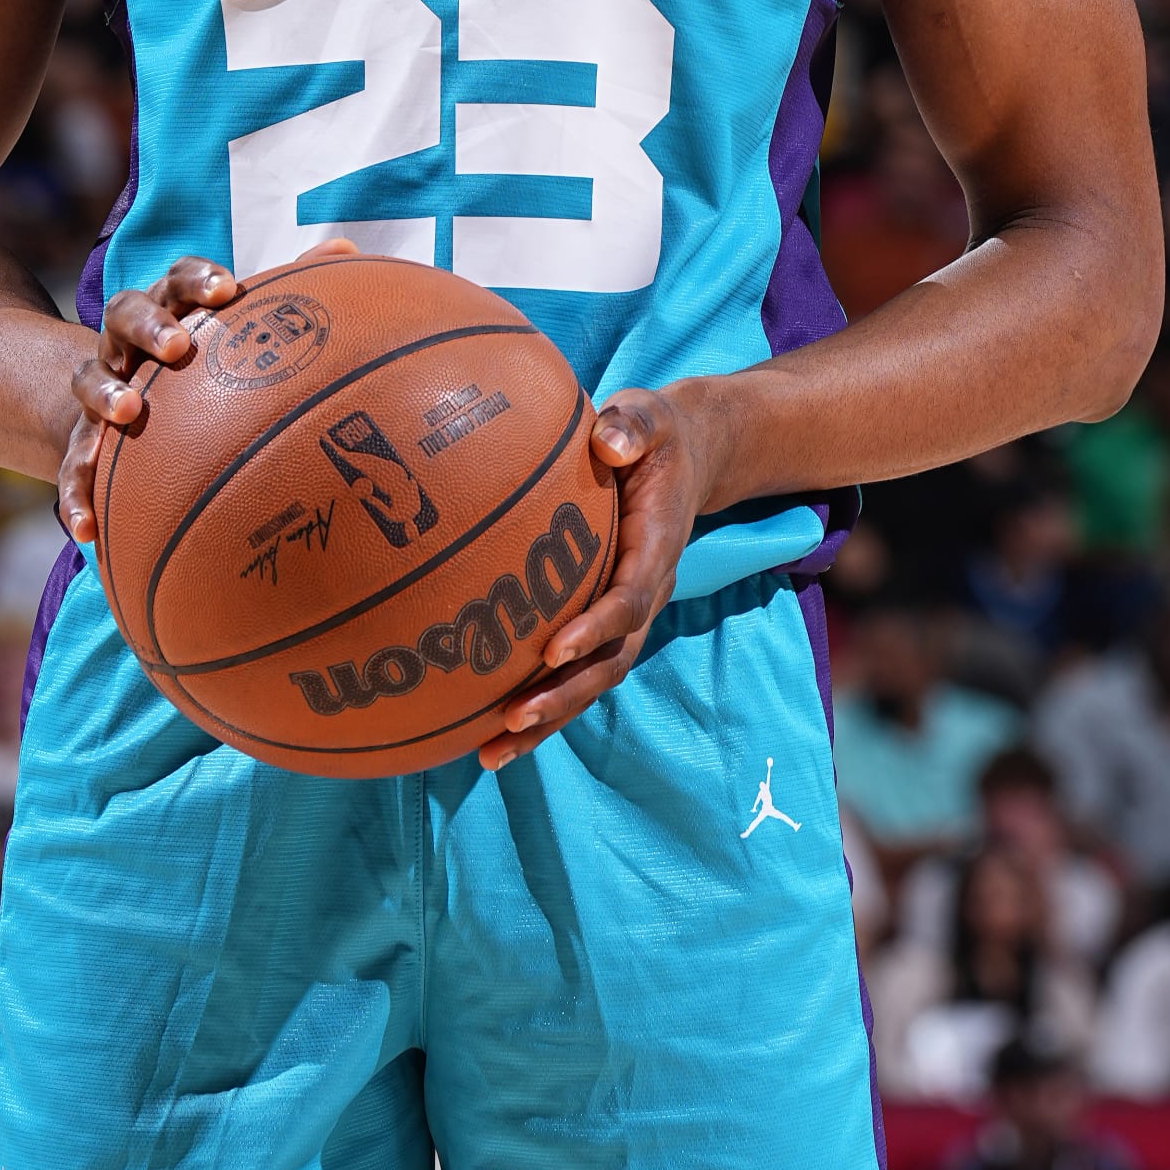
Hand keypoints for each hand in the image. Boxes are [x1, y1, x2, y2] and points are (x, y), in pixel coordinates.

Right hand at [58, 239, 355, 542]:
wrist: (127, 407)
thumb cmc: (201, 364)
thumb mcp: (237, 331)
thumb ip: (286, 297)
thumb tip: (344, 247)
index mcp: (169, 310)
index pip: (177, 280)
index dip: (198, 279)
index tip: (227, 289)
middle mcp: (127, 343)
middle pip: (124, 313)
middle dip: (150, 325)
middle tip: (177, 344)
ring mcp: (102, 389)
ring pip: (88, 378)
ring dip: (104, 392)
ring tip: (127, 411)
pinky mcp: (83, 441)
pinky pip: (72, 467)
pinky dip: (76, 494)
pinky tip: (89, 527)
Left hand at [476, 385, 710, 772]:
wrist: (685, 457)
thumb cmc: (654, 435)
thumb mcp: (649, 416)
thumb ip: (633, 425)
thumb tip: (608, 441)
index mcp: (656, 549)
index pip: (630, 599)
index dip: (596, 627)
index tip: (553, 648)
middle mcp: (645, 593)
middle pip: (610, 662)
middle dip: (564, 696)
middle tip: (511, 718)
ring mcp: (626, 614)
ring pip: (592, 681)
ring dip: (547, 720)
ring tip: (490, 753)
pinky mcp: (602, 620)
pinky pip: (574, 672)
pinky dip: (539, 707)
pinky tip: (484, 735)